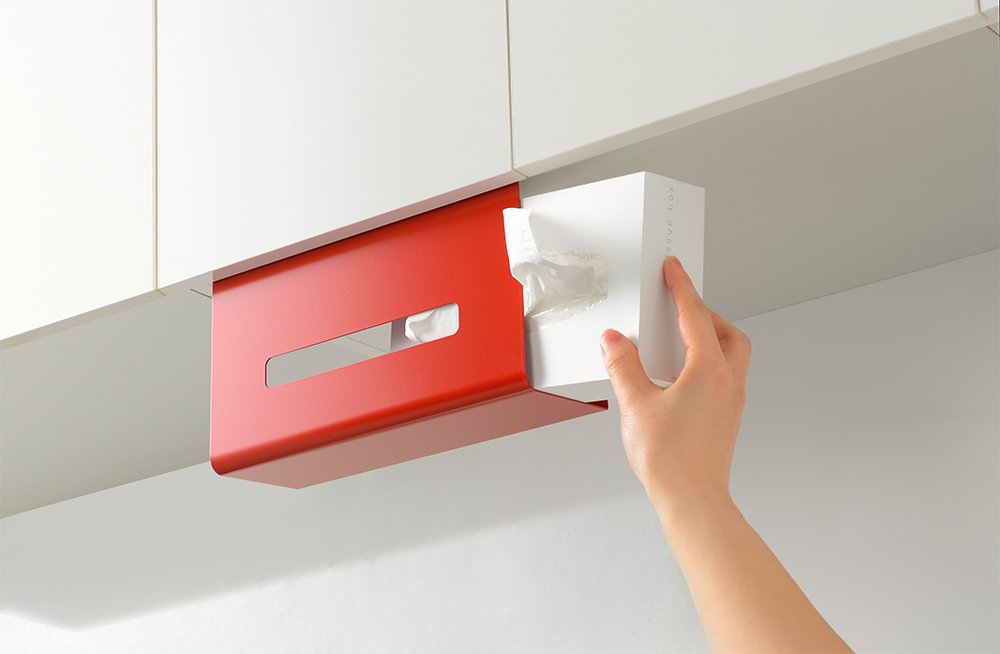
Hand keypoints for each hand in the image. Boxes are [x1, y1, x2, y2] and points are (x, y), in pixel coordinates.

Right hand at [600, 256, 750, 513]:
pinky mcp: (726, 420)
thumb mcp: (635, 404)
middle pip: (727, 333)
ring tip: (679, 339)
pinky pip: (724, 377)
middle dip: (705, 313)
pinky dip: (707, 364)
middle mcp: (728, 383)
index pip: (695, 316)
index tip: (674, 270)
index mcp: (709, 370)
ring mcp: (731, 403)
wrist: (693, 501)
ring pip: (731, 356)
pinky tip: (681, 377)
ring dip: (709, 339)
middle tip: (681, 306)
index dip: (682, 288)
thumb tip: (615, 341)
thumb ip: (623, 366)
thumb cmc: (671, 460)